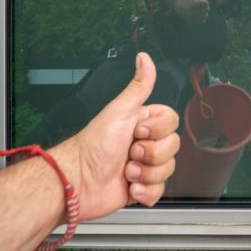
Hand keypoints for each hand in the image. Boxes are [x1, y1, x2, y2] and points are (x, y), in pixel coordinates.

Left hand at [52, 52, 179, 220]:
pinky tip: (128, 186)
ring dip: (145, 173)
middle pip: (173, 147)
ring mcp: (144, 167)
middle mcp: (145, 144)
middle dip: (150, 154)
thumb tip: (144, 58)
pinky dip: (144, 192)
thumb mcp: (119, 111)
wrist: (78, 182)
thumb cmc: (93, 146)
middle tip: (130, 152)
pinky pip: (159, 192)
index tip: (139, 130)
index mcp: (143, 123)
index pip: (172, 123)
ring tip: (125, 170)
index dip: (158, 130)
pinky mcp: (141, 188)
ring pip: (168, 170)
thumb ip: (138, 86)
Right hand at [174, 0, 209, 23]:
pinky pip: (203, 21)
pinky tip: (198, 15)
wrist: (179, 7)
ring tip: (199, 11)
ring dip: (204, 13)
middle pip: (207, 10)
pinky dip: (202, 19)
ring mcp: (193, 17)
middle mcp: (193, 10)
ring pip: (205, 16)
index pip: (206, 3)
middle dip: (205, 8)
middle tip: (200, 6)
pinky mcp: (193, 22)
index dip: (205, 2)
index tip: (201, 1)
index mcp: (194, 3)